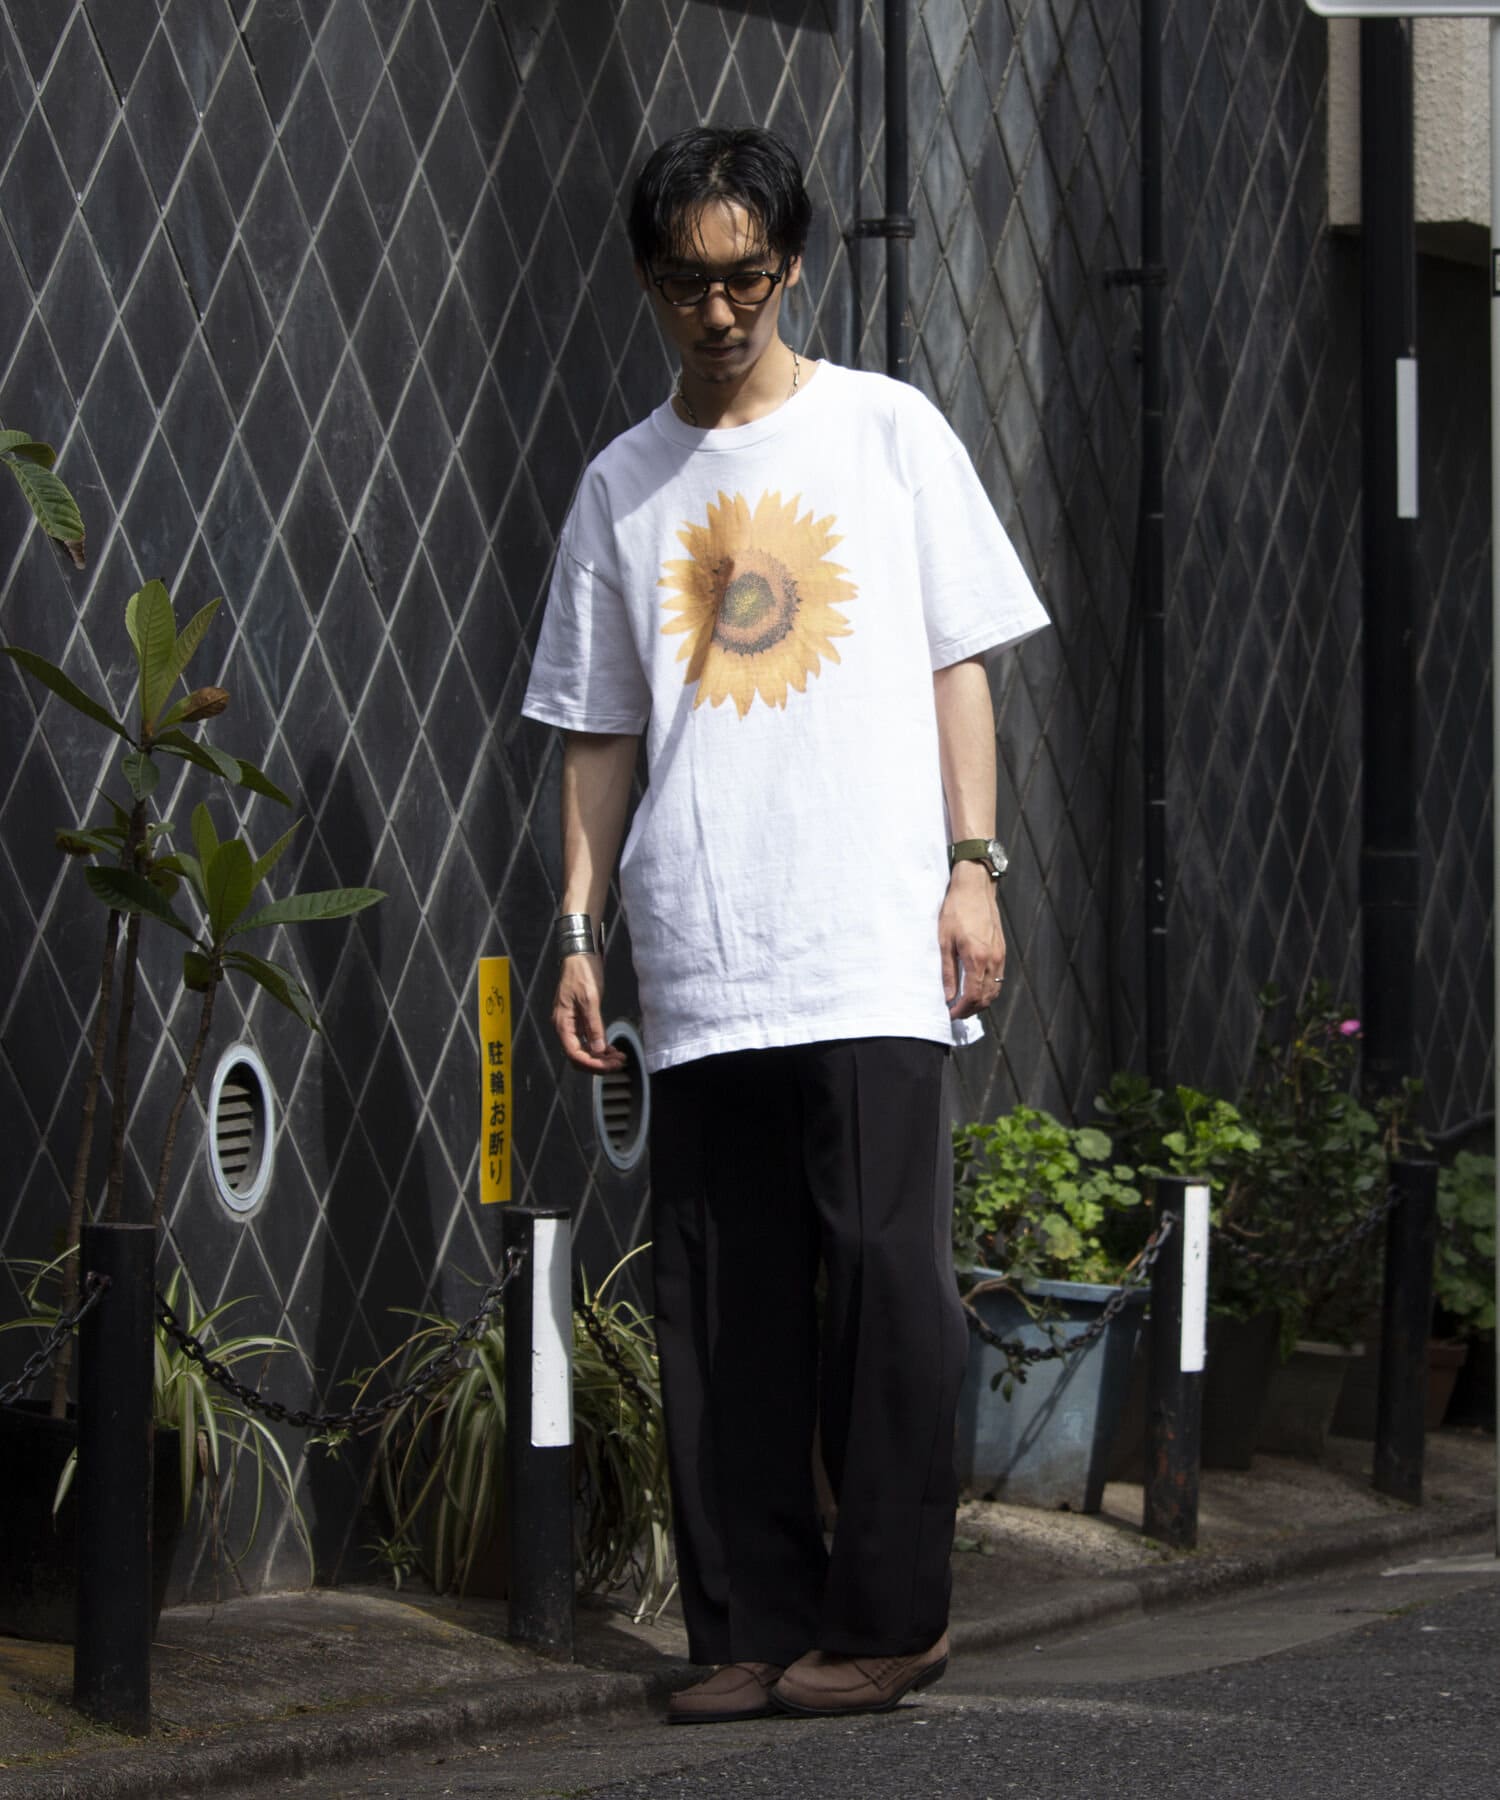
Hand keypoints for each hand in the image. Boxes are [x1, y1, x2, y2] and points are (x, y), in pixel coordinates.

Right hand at [552, 954, 627, 1071]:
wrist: (580, 955)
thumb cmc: (582, 973)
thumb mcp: (590, 999)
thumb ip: (594, 1025)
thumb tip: (598, 1050)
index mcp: (562, 1023)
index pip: (574, 1054)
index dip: (592, 1063)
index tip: (610, 1065)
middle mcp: (564, 1026)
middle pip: (579, 1055)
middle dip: (598, 1063)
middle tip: (618, 1063)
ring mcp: (571, 1023)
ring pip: (584, 1049)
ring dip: (600, 1056)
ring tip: (619, 1057)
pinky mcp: (579, 1019)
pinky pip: (587, 1040)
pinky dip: (599, 1046)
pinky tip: (611, 1048)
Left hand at [939, 861, 1005, 1018]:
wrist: (975, 887)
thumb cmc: (955, 910)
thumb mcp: (944, 941)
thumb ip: (947, 971)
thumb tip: (948, 996)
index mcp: (977, 958)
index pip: (973, 996)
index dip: (962, 1010)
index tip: (950, 1014)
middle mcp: (993, 960)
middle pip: (987, 998)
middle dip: (971, 1009)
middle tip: (954, 1011)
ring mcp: (1000, 955)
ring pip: (995, 989)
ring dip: (981, 1000)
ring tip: (963, 1002)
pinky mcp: (1002, 949)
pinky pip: (998, 977)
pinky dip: (988, 988)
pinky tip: (974, 986)